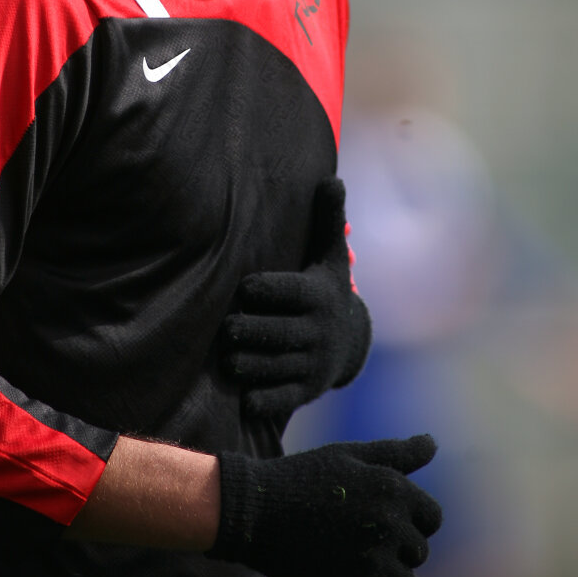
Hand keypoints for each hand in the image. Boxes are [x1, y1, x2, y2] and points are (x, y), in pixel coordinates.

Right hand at [207, 434, 442, 576]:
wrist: (254, 510)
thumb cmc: (302, 478)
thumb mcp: (348, 456)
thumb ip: (396, 454)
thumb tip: (432, 443)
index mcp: (392, 487)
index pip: (432, 518)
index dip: (412, 521)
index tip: (382, 521)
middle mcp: (390, 522)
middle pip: (418, 551)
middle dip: (395, 548)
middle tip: (357, 538)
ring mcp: (373, 558)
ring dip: (383, 575)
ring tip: (350, 559)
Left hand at [223, 177, 370, 416]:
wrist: (351, 341)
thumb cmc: (325, 288)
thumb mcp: (330, 255)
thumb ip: (327, 220)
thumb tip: (331, 178)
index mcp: (318, 297)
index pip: (285, 292)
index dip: (262, 290)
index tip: (243, 288)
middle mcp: (317, 332)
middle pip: (272, 332)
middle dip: (245, 330)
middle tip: (226, 327)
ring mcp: (312, 365)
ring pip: (269, 366)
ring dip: (244, 363)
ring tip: (227, 357)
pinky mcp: (305, 391)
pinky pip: (277, 398)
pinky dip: (258, 397)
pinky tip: (244, 392)